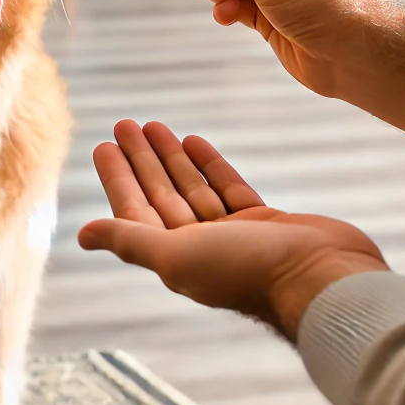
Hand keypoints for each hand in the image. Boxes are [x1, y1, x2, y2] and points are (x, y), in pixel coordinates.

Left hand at [77, 120, 388, 341]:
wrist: (322, 280)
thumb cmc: (248, 271)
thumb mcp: (177, 255)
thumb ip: (131, 240)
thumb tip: (81, 234)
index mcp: (173, 258)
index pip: (134, 210)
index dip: (117, 178)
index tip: (102, 145)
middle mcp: (199, 247)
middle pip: (160, 195)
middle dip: (141, 160)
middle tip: (124, 124)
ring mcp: (233, 235)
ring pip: (192, 188)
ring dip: (171, 158)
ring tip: (152, 125)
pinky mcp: (264, 224)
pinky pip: (227, 188)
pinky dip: (209, 167)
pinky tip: (193, 141)